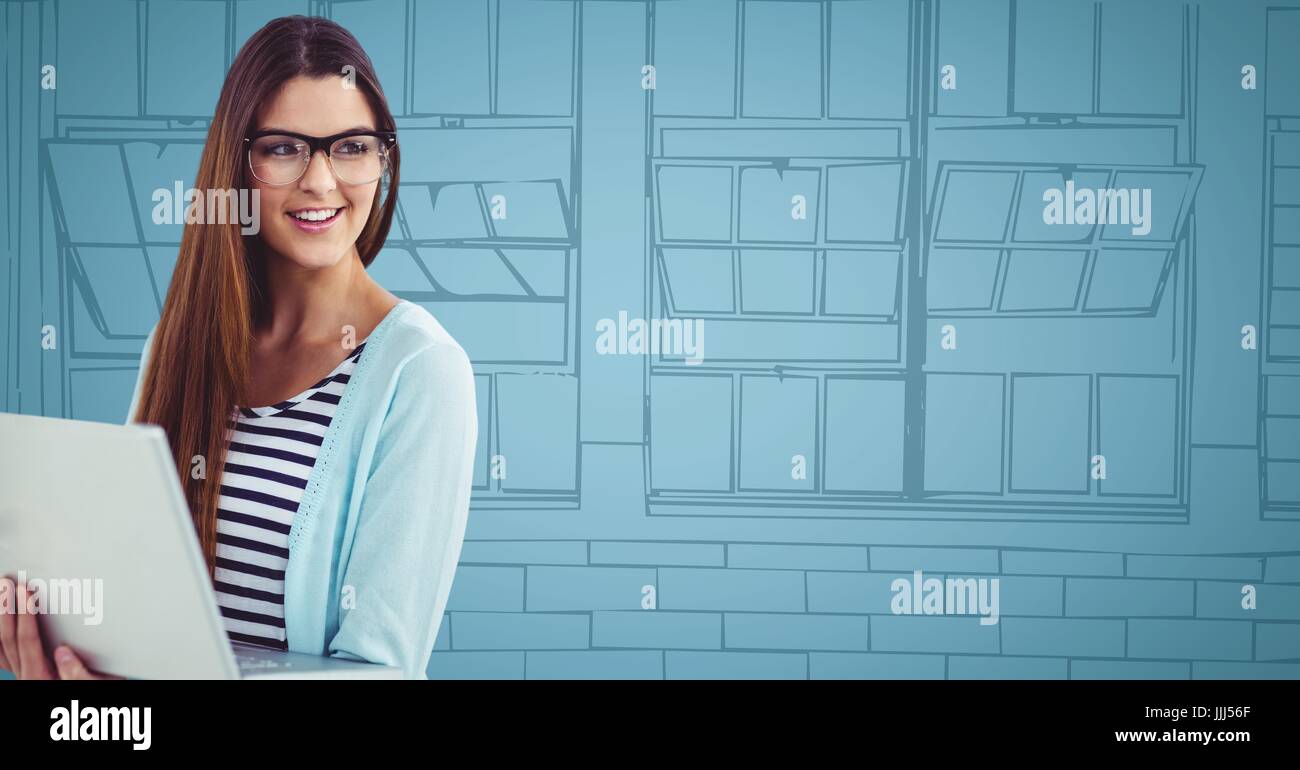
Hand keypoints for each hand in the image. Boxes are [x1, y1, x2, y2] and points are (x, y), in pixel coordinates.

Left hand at [0, 576, 120, 679]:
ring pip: (0, 644)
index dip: (25, 614)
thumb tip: (63, 652)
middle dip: (7, 609)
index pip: (28, 640)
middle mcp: (25, 675)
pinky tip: (0, 616)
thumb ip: (77, 673)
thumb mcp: (93, 682)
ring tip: (2, 593)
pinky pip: (1, 651)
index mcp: (41, 676)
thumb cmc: (95, 683)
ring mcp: (20, 672)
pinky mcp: (20, 669)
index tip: (25, 591)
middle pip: (8, 639)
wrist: (84, 698)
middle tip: (6, 584)